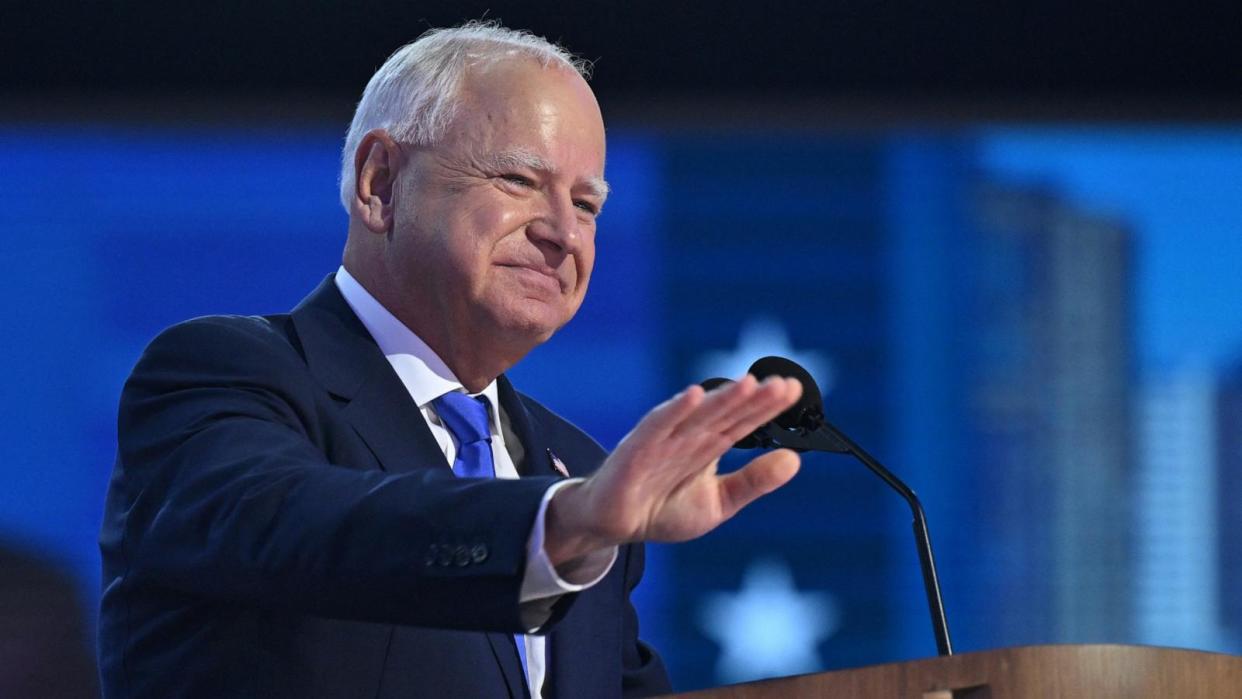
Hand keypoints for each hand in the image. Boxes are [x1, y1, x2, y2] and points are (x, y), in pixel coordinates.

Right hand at [544, 374, 802, 566]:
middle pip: (726, 413)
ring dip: (721, 399)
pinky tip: (693, 396)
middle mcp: (689, 437)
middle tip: (784, 385)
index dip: (768, 407)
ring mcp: (663, 441)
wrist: (612, 526)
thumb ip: (753, 481)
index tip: (794, 391)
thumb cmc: (662, 509)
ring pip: (697, 416)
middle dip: (754, 398)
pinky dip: (674, 411)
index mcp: (709, 446)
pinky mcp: (637, 451)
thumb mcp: (718, 503)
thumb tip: (795, 460)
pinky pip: (656, 427)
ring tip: (749, 384)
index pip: (744, 422)